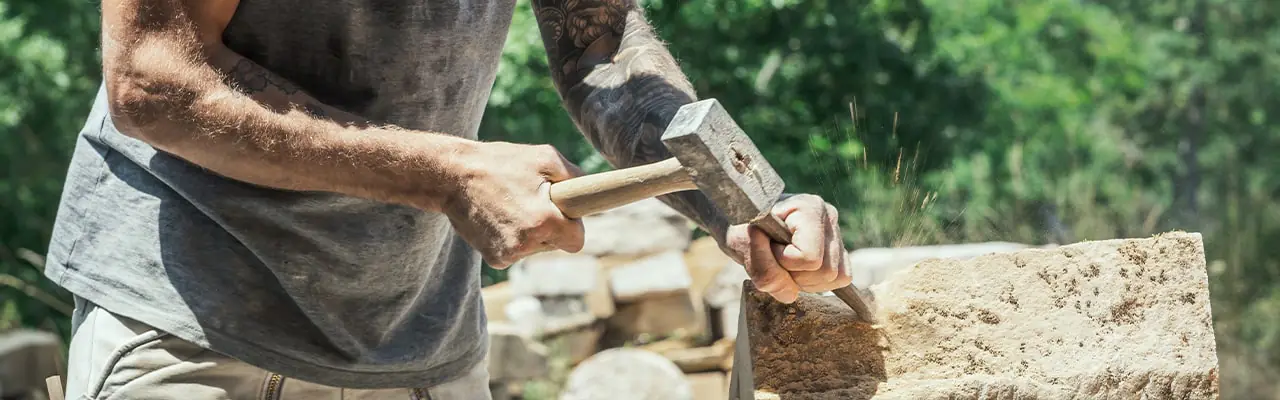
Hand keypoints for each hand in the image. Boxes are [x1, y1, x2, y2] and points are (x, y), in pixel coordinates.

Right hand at [443, 142, 586, 268]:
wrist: (451, 176)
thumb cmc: (501, 163)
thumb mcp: (545, 158)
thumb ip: (575, 177)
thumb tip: (592, 191)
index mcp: (543, 222)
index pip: (577, 241)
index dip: (573, 225)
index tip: (563, 212)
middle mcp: (526, 244)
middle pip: (556, 244)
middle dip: (551, 226)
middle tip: (532, 200)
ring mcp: (508, 255)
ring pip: (536, 248)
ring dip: (532, 231)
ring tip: (511, 204)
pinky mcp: (494, 259)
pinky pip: (517, 251)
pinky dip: (513, 237)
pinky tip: (498, 216)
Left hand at [721, 194, 852, 303]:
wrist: (741, 221)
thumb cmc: (739, 227)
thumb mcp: (740, 244)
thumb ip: (763, 268)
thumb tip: (790, 294)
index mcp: (808, 207)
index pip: (810, 257)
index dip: (784, 262)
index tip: (767, 245)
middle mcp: (828, 217)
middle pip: (826, 271)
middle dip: (794, 273)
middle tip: (774, 255)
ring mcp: (835, 233)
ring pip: (834, 277)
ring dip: (804, 279)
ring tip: (784, 262)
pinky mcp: (838, 249)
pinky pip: (840, 279)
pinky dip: (816, 282)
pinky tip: (797, 269)